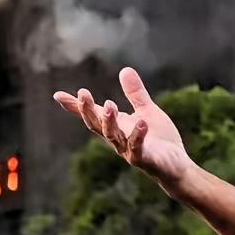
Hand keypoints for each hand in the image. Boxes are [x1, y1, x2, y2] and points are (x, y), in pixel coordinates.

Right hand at [53, 66, 191, 194]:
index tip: (57, 95)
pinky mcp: (145, 159)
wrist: (177, 166)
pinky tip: (141, 123)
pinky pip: (137, 149)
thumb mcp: (147, 111)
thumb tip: (124, 69)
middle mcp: (118, 139)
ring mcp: (129, 150)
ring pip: (113, 137)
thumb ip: (135, 94)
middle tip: (82, 94)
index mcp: (117, 127)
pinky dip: (137, 136)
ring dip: (109, 121)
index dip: (75, 106)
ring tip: (110, 104)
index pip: (92, 115)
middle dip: (88, 111)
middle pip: (97, 125)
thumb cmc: (160, 140)